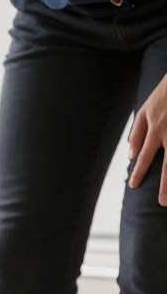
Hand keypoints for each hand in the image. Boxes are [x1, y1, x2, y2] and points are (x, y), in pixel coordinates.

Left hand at [128, 72, 166, 206]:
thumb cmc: (166, 91)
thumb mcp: (146, 107)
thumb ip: (137, 131)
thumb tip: (130, 156)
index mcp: (154, 125)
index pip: (144, 154)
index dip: (139, 171)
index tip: (134, 186)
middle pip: (166, 162)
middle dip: (164, 184)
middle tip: (161, 203)